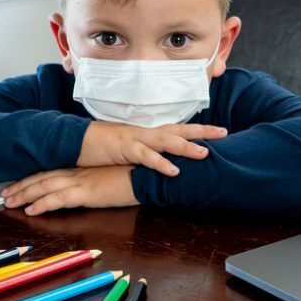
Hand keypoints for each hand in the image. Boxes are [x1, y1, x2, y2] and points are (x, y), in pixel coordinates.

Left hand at [0, 165, 138, 215]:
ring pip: (44, 186)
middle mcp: (78, 172)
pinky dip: (42, 204)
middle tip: (4, 194)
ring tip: (9, 202)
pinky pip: (58, 199)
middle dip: (21, 186)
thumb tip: (90, 188)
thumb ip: (98, 181)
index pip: (51, 171)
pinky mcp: (87, 193)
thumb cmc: (136, 175)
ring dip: (24, 194)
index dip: (33, 177)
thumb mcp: (112, 176)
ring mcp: (81, 181)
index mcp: (83, 167)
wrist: (150, 174)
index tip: (18, 183)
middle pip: (42, 177)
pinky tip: (30, 211)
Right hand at [77, 121, 227, 176]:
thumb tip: (161, 161)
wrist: (76, 140)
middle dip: (202, 132)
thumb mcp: (128, 149)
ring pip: (166, 141)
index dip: (198, 130)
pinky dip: (161, 164)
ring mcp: (136, 139)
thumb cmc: (101, 146)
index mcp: (147, 133)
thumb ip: (145, 153)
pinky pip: (146, 157)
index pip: (178, 129)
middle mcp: (145, 133)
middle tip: (224, 133)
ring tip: (205, 154)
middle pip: (179, 129)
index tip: (218, 131)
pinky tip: (175, 171)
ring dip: (186, 147)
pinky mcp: (124, 149)